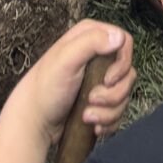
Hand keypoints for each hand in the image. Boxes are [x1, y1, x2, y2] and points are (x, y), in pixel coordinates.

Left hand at [14, 20, 134, 148]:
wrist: (35, 120)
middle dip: (113, 94)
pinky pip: (118, 112)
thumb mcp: (66, 59)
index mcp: (90, 36)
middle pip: (127, 73)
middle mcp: (98, 55)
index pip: (125, 42)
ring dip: (108, 111)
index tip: (108, 80)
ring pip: (124, 95)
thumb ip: (92, 43)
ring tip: (87, 116)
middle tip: (91, 100)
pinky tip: (93, 126)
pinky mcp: (100, 101)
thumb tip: (119, 37)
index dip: (122, 63)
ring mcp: (99, 80)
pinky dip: (108, 121)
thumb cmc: (46, 87)